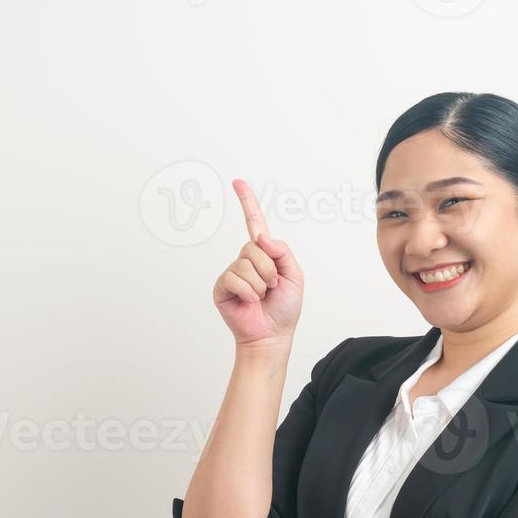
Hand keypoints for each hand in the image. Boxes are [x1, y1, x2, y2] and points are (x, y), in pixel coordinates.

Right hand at [211, 179, 303, 348]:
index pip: (254, 223)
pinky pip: (235, 277)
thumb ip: (282, 251)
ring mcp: (233, 272)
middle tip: (272, 287)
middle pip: (254, 246)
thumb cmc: (284, 309)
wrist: (272, 335)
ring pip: (246, 263)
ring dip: (260, 283)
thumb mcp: (294, 275)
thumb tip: (260, 236)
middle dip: (268, 268)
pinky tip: (250, 301)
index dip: (247, 202)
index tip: (238, 182)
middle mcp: (246, 260)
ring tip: (262, 296)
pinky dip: (248, 291)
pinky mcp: (222, 286)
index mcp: (265, 254)